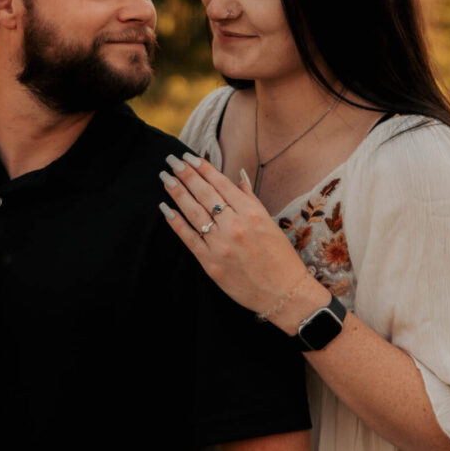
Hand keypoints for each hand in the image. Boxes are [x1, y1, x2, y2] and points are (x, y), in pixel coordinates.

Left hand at [159, 153, 325, 327]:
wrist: (284, 293)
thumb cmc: (280, 258)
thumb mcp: (269, 223)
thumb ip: (250, 199)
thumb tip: (238, 176)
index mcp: (251, 213)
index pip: (221, 184)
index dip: (203, 169)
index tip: (189, 157)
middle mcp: (235, 225)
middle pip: (204, 194)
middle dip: (186, 174)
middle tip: (171, 160)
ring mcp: (221, 244)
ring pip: (193, 212)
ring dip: (177, 192)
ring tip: (165, 177)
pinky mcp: (210, 263)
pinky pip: (188, 238)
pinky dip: (175, 222)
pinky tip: (165, 208)